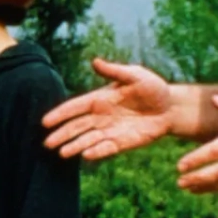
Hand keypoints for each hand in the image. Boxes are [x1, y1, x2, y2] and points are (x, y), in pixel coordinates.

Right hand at [42, 59, 175, 160]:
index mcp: (100, 99)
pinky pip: (106, 148)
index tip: (45, 122)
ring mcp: (110, 131)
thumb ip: (115, 71)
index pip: (75, 107)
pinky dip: (96, 152)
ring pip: (88, 140)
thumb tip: (95, 62)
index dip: (60, 114)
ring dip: (75, 146)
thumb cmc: (153, 88)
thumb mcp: (136, 75)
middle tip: (46, 143)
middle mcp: (101, 117)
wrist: (172, 107)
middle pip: (77, 127)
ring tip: (62, 153)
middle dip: (62, 134)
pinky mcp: (122, 143)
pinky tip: (85, 156)